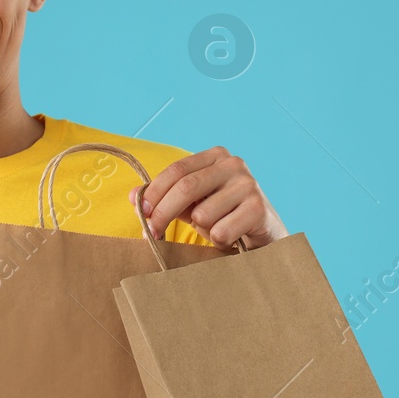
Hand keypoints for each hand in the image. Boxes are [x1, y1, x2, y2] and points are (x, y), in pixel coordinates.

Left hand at [131, 146, 287, 249]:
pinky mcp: (259, 208)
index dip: (154, 192)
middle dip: (162, 213)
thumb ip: (165, 198)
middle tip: (151, 233)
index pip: (176, 170)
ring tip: (216, 231)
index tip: (139, 212)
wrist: (264, 235)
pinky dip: (219, 241)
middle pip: (186, 187)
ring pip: (202, 214)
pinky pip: (220, 231)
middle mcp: (234, 164)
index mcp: (215, 156)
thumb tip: (133, 196)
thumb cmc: (224, 217)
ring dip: (202, 231)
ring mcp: (248, 185)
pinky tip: (231, 238)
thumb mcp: (193, 204)